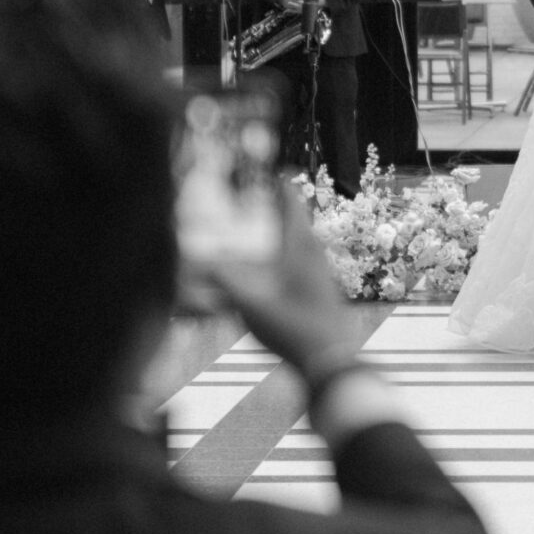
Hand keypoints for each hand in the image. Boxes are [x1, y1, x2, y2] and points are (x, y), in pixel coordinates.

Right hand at [202, 176, 361, 378]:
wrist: (332, 363)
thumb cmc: (294, 331)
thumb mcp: (252, 307)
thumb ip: (225, 283)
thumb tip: (201, 263)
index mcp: (300, 251)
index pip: (290, 208)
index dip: (281, 189)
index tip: (276, 171)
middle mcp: (314, 258)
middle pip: (296, 224)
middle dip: (279, 210)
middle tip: (265, 198)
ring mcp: (321, 276)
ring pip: (302, 245)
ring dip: (285, 235)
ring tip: (268, 232)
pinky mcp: (322, 294)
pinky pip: (304, 265)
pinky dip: (288, 257)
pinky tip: (278, 271)